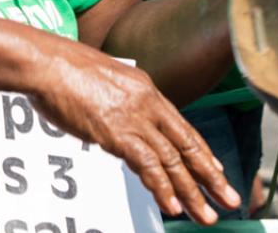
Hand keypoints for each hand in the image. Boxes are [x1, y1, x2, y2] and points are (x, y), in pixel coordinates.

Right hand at [29, 41, 238, 222]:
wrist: (47, 62)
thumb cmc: (63, 69)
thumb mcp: (101, 80)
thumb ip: (116, 101)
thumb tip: (114, 121)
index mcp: (146, 89)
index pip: (182, 127)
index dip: (202, 152)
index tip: (216, 171)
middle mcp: (147, 103)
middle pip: (187, 146)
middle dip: (211, 177)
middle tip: (230, 200)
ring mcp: (134, 118)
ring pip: (172, 161)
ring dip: (191, 193)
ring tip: (205, 216)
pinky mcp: (117, 133)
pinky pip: (147, 166)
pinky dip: (162, 188)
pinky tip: (172, 206)